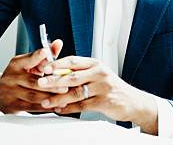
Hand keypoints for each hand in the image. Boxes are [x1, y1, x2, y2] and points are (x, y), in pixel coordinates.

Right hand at [0, 40, 68, 112]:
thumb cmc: (19, 76)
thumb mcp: (29, 63)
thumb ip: (45, 56)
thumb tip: (58, 43)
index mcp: (16, 64)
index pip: (28, 59)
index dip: (37, 56)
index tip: (46, 52)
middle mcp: (12, 78)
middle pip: (33, 81)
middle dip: (50, 84)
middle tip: (65, 85)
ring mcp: (11, 93)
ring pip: (33, 96)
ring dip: (50, 97)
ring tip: (64, 96)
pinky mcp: (14, 106)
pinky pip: (32, 107)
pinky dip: (45, 107)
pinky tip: (56, 105)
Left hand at [38, 56, 157, 134]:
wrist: (132, 101)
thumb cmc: (111, 87)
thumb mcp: (98, 74)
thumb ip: (80, 72)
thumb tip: (56, 72)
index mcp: (96, 64)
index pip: (73, 61)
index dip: (58, 64)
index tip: (44, 68)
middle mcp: (99, 73)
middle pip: (72, 76)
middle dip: (54, 80)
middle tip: (40, 83)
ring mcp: (102, 87)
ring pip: (75, 93)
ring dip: (58, 98)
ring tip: (46, 101)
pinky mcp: (104, 101)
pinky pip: (82, 105)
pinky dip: (69, 108)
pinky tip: (60, 109)